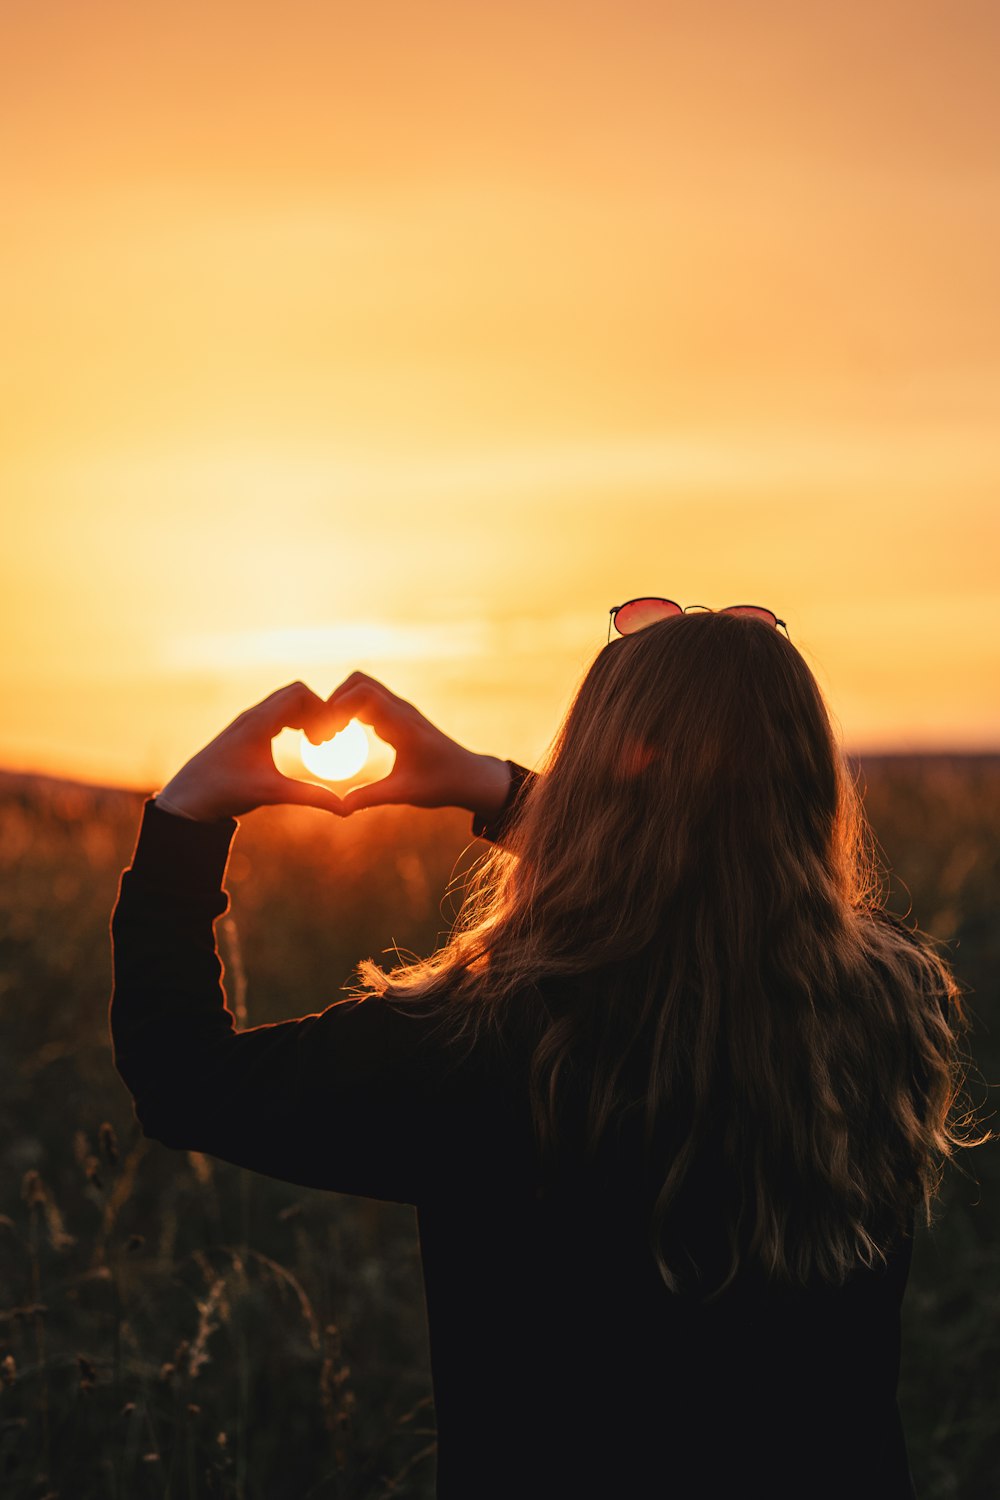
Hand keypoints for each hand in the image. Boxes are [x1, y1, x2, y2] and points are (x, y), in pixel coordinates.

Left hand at [156, 682, 346, 821]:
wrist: (186, 799)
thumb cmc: (224, 792)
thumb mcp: (271, 793)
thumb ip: (310, 796)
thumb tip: (344, 809)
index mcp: (259, 722)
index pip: (300, 693)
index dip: (322, 709)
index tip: (330, 737)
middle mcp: (252, 716)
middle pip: (294, 694)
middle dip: (317, 711)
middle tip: (326, 740)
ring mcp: (246, 723)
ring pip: (284, 703)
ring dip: (305, 716)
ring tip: (316, 743)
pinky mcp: (243, 733)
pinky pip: (275, 715)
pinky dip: (293, 722)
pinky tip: (299, 744)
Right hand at [325, 672, 511, 816]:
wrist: (469, 776)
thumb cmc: (442, 784)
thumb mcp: (405, 793)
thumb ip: (371, 797)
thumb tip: (340, 808)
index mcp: (403, 724)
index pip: (363, 694)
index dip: (337, 706)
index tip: (326, 733)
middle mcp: (402, 710)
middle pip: (359, 682)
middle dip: (335, 700)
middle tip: (324, 732)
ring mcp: (401, 710)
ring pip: (364, 687)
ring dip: (343, 703)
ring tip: (331, 734)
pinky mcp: (399, 716)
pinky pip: (370, 700)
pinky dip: (352, 709)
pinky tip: (344, 735)